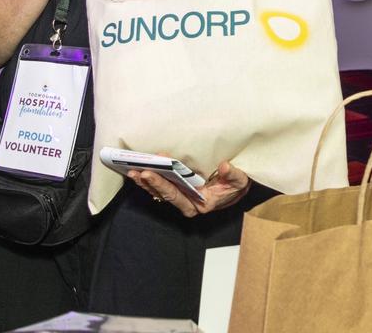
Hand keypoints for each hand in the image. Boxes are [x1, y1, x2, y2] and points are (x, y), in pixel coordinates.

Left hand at [128, 160, 250, 217]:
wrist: (235, 187)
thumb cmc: (235, 185)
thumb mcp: (239, 180)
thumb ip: (233, 175)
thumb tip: (225, 167)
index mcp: (200, 204)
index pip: (176, 195)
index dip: (162, 184)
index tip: (150, 172)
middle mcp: (188, 204)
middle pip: (164, 194)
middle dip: (150, 183)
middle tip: (136, 171)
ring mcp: (182, 198)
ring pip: (159, 193)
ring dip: (145, 183)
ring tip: (132, 172)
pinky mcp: (178, 192)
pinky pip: (161, 188)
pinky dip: (150, 181)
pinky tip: (139, 173)